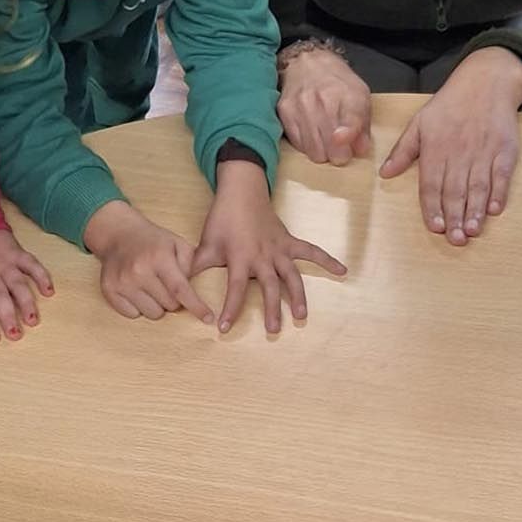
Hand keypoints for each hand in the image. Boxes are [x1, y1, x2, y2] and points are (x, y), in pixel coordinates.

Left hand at [0, 229, 53, 343]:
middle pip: (0, 297)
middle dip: (8, 317)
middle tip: (16, 335)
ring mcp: (3, 261)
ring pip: (18, 284)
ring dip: (27, 302)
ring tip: (32, 320)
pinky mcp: (15, 251)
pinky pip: (32, 264)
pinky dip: (42, 276)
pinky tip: (49, 291)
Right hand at [84, 201, 212, 323]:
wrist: (118, 234)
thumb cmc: (152, 241)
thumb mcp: (177, 243)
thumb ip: (190, 265)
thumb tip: (192, 292)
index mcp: (159, 257)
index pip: (180, 289)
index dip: (196, 306)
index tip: (208, 318)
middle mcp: (139, 271)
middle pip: (169, 305)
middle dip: (174, 299)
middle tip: (167, 284)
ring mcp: (122, 282)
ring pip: (152, 313)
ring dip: (157, 305)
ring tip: (152, 287)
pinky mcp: (109, 290)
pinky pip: (132, 314)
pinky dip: (139, 307)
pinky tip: (137, 290)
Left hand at [192, 160, 346, 332]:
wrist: (241, 192)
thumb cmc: (222, 219)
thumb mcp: (206, 243)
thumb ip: (196, 266)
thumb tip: (178, 284)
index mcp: (240, 258)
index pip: (235, 288)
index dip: (231, 309)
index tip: (225, 328)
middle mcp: (262, 256)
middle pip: (269, 286)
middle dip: (271, 308)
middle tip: (273, 329)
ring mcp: (279, 249)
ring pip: (291, 275)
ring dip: (297, 295)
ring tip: (302, 315)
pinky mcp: (289, 242)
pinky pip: (311, 251)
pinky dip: (327, 260)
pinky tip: (343, 271)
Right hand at [277, 46, 371, 165]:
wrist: (306, 64)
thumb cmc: (337, 83)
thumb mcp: (360, 96)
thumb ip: (363, 125)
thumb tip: (360, 150)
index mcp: (347, 93)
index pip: (350, 119)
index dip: (349, 137)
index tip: (350, 151)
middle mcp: (322, 99)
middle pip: (331, 145)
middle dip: (339, 155)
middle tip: (341, 150)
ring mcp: (301, 106)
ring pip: (314, 150)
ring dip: (323, 153)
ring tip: (327, 143)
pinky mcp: (285, 113)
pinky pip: (299, 145)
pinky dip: (308, 146)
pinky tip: (313, 136)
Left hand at [379, 47, 521, 244]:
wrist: (485, 83)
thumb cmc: (449, 105)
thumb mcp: (420, 122)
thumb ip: (403, 150)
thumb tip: (385, 174)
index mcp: (436, 147)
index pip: (432, 183)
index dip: (432, 206)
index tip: (434, 226)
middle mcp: (459, 151)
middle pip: (455, 189)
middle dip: (454, 216)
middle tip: (454, 239)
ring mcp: (484, 151)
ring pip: (478, 186)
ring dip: (475, 210)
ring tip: (472, 230)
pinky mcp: (505, 150)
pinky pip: (502, 175)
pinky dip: (499, 192)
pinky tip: (494, 209)